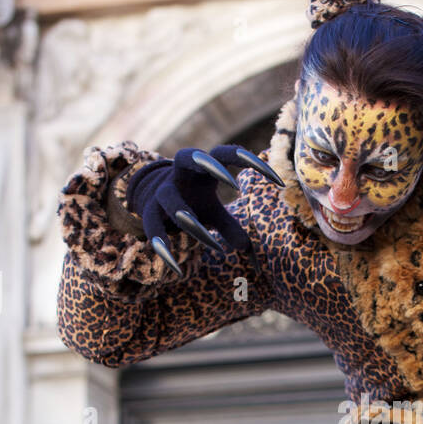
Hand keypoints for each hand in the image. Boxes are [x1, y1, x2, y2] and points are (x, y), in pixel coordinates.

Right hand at [125, 145, 283, 277]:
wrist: (147, 201)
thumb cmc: (191, 202)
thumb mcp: (212, 213)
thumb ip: (230, 225)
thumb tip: (247, 248)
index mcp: (200, 167)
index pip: (223, 154)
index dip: (248, 161)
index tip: (276, 180)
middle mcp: (178, 175)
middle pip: (185, 156)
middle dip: (206, 165)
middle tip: (231, 183)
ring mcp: (161, 193)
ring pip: (172, 202)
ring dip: (192, 222)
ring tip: (213, 246)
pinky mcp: (148, 213)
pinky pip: (152, 230)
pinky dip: (164, 249)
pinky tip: (177, 269)